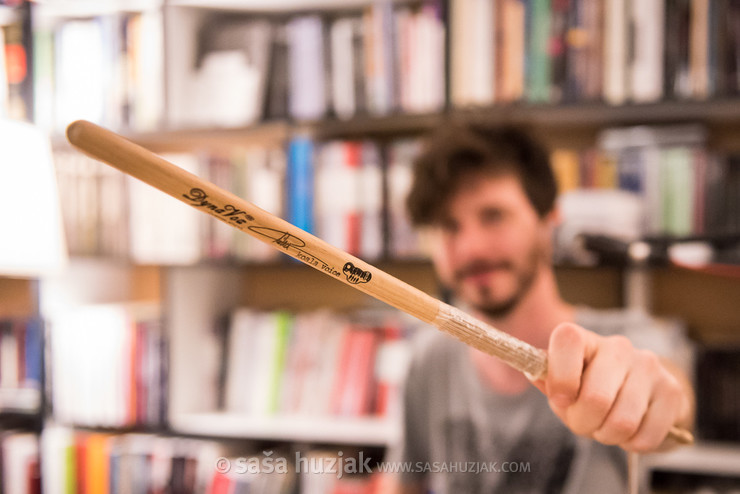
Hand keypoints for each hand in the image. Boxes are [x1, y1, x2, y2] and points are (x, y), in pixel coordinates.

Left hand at [535, 323, 692, 452]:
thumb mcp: (564, 383)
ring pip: (622, 422)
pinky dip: (632, 443)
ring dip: (607, 436)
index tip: (561, 399)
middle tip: (583, 423)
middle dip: (582, 423)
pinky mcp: (672, 391)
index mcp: (583, 339)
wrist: (639, 392)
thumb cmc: (590, 387)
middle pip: (595, 398)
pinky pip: (646, 436)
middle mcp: (617, 346)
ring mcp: (648, 366)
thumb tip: (536, 375)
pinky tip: (629, 431)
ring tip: (605, 427)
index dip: (560, 377)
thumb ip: (548, 382)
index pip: (566, 340)